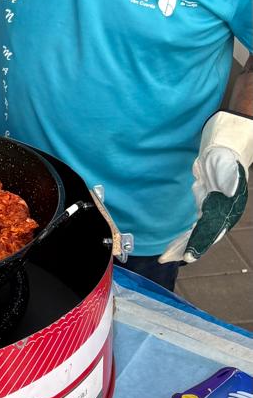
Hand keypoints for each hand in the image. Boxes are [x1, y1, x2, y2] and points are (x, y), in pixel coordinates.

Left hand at [159, 111, 252, 263]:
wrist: (227, 139)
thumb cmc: (228, 150)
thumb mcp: (228, 161)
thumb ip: (231, 177)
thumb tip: (231, 191)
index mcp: (229, 205)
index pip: (212, 228)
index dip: (200, 242)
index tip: (187, 256)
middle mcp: (223, 210)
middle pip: (204, 235)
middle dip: (187, 248)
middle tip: (167, 258)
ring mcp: (215, 207)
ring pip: (199, 232)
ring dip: (184, 244)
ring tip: (166, 256)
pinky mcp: (206, 202)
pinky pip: (196, 223)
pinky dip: (186, 234)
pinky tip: (176, 241)